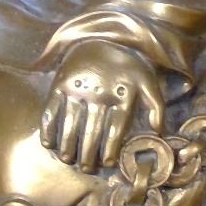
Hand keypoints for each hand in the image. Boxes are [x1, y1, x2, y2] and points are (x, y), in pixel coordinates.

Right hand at [39, 42, 164, 171]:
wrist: (102, 36)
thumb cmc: (127, 66)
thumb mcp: (148, 81)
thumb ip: (156, 106)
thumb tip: (158, 132)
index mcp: (122, 94)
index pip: (115, 129)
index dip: (111, 149)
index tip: (107, 163)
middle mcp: (99, 93)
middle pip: (92, 131)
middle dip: (88, 154)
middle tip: (86, 169)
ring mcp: (78, 88)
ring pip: (71, 124)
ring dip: (68, 146)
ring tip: (68, 160)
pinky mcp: (60, 83)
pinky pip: (52, 109)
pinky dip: (48, 128)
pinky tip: (48, 144)